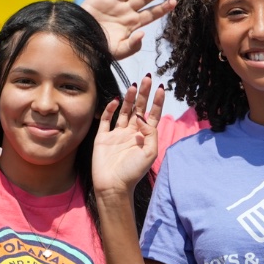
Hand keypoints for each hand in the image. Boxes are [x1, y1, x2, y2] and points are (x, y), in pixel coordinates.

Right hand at [81, 0, 177, 60]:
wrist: (79, 44)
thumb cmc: (100, 49)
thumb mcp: (119, 52)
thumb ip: (132, 46)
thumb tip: (143, 34)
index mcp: (132, 23)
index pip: (151, 14)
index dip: (162, 8)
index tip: (174, 1)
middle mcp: (124, 11)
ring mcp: (112, 3)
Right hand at [93, 75, 165, 196]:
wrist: (113, 186)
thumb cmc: (133, 172)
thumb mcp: (150, 152)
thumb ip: (150, 133)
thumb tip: (142, 117)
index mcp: (144, 137)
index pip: (152, 114)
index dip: (157, 101)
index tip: (160, 87)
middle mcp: (131, 132)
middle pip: (138, 108)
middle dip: (143, 94)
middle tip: (146, 78)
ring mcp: (117, 134)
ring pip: (124, 111)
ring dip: (128, 98)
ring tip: (133, 85)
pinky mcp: (103, 137)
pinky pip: (106, 120)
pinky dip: (110, 109)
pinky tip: (116, 101)